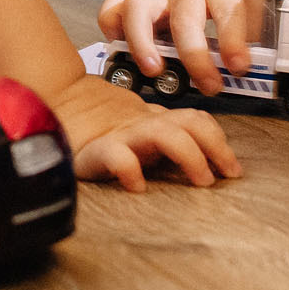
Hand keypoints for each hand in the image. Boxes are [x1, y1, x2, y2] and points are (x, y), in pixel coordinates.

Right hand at [46, 73, 242, 190]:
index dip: (219, 142)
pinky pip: (118, 157)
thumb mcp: (137, 130)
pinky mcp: (97, 150)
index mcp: (155, 122)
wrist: (55, 102)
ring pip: (164, 135)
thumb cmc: (99, 125)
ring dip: (190, 156)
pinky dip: (131, 170)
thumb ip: (164, 139)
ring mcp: (122, 136)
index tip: (233, 170)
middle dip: (215, 148)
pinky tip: (138, 186)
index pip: (196, 122)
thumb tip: (204, 162)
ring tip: (200, 180)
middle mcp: (144, 126)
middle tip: (225, 175)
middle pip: (190, 124)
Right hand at [98, 0, 266, 94]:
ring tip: (153, 70)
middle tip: (209, 85)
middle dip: (194, 57)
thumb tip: (250, 68)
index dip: (233, 42)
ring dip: (142, 43)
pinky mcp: (140, 0)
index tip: (239, 67)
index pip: (227, 9)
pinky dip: (113, 29)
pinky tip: (125, 48)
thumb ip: (254, 27)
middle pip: (184, 19)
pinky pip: (114, 8)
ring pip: (137, 9)